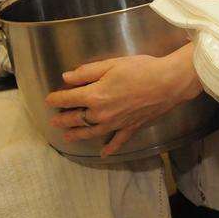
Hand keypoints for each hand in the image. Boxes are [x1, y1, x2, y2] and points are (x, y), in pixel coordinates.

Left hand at [44, 45, 201, 156]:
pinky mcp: (130, 127)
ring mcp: (116, 123)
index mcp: (95, 95)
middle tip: (53, 121)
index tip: (49, 99)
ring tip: (67, 136)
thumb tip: (66, 78)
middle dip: (62, 119)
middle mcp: (101, 113)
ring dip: (77, 135)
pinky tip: (104, 153)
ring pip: (91, 132)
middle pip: (76, 118)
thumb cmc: (141, 69)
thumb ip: (88, 72)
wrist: (169, 83)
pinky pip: (117, 141)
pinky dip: (110, 148)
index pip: (68, 98)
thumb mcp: (112, 64)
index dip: (56, 98)